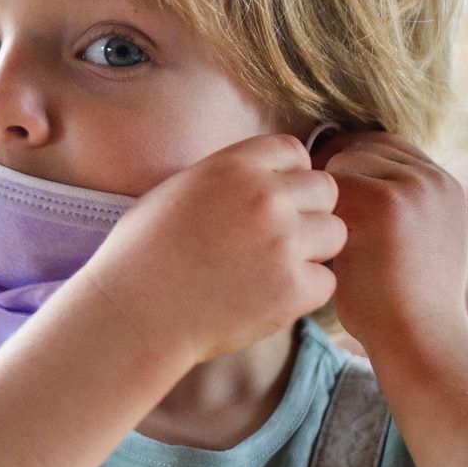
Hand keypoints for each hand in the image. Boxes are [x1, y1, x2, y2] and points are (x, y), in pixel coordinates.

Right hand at [76, 132, 345, 365]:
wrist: (133, 314)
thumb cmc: (141, 255)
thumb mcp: (176, 190)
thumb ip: (226, 177)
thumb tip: (262, 176)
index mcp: (234, 166)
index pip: (294, 152)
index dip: (287, 177)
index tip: (271, 201)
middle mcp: (265, 197)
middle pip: (325, 190)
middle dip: (308, 212)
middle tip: (277, 240)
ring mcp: (283, 243)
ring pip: (334, 234)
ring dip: (312, 251)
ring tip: (274, 270)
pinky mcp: (293, 289)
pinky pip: (326, 281)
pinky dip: (304, 293)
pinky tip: (268, 298)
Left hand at [310, 129, 467, 352]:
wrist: (419, 338)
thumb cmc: (401, 304)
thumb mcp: (411, 244)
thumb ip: (390, 209)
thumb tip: (339, 188)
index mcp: (443, 185)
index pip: (386, 146)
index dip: (348, 159)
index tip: (319, 187)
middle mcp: (433, 179)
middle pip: (364, 145)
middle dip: (331, 167)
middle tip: (302, 198)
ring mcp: (413, 187)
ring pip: (344, 161)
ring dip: (323, 189)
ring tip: (312, 223)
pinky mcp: (387, 202)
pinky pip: (332, 183)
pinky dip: (317, 207)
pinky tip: (313, 234)